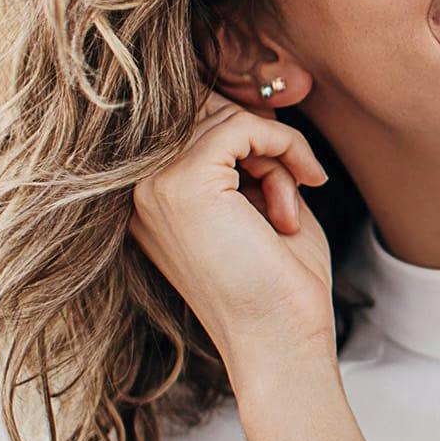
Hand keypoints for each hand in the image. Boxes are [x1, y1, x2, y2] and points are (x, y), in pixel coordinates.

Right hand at [127, 87, 336, 370]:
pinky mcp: (182, 184)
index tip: (290, 172)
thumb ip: (246, 153)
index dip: (248, 133)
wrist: (281, 341)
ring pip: (228, 119)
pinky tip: (300, 192)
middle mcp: (139, 190)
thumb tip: (253, 99)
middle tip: (294, 191)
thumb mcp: (259, 201)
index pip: (191, 122)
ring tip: (287, 211)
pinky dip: (285, 148)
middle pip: (206, 111)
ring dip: (276, 155)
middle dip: (262, 142)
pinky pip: (244, 126)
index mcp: (149, 197)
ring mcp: (153, 186)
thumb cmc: (279, 283)